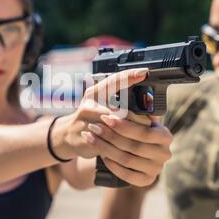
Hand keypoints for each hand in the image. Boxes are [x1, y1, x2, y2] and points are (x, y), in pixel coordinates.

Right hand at [51, 68, 172, 186]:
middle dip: (139, 118)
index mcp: (94, 93)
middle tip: (151, 122)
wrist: (67, 135)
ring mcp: (86, 123)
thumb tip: (151, 109)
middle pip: (121, 110)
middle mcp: (89, 105)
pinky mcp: (87, 139)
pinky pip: (111, 142)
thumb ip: (121, 101)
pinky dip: (123, 144)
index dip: (128, 76)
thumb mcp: (101, 103)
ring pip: (117, 127)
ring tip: (145, 135)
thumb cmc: (90, 117)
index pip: (113, 81)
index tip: (144, 72)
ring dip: (134, 132)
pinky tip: (131, 146)